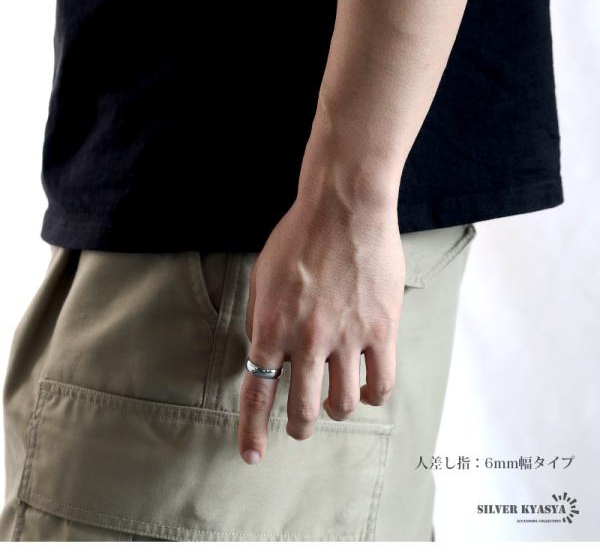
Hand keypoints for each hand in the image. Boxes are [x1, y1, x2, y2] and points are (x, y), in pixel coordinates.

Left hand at [238, 189, 404, 463]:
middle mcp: (307, 340)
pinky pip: (382, 382)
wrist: (345, 207)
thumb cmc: (299, 236)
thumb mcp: (262, 276)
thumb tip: (263, 353)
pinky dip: (373, 395)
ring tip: (334, 404)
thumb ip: (259, 319)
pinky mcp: (382, 329)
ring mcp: (347, 338)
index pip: (258, 393)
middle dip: (298, 428)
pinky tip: (368, 388)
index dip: (253, 430)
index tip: (253, 455)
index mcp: (271, 327)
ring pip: (343, 404)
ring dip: (335, 411)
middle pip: (303, 409)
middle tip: (299, 428)